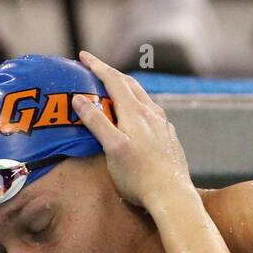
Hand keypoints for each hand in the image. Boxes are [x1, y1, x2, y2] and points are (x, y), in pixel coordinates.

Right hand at [71, 50, 194, 210]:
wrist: (172, 196)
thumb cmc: (139, 176)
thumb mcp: (113, 148)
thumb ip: (96, 122)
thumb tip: (80, 99)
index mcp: (136, 112)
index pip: (113, 80)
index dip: (97, 66)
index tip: (83, 56)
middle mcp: (152, 113)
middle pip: (130, 85)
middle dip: (111, 74)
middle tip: (96, 69)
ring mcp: (163, 125)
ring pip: (143, 98)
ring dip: (126, 89)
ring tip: (115, 90)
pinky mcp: (169, 138)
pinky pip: (152, 113)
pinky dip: (138, 105)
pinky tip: (137, 116)